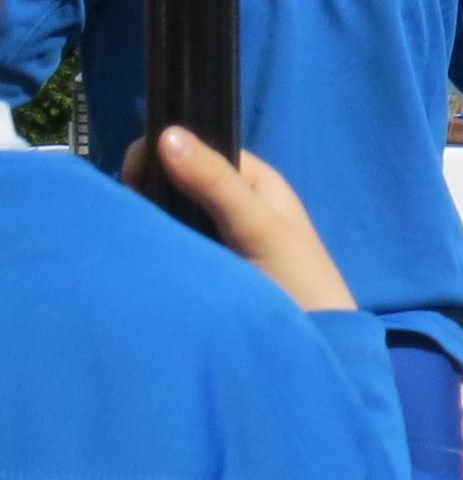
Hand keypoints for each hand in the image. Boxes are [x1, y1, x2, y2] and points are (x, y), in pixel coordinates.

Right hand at [124, 127, 356, 312]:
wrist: (311, 346)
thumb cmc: (299, 280)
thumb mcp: (260, 226)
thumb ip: (217, 183)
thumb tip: (167, 134)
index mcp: (255, 183)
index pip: (201, 148)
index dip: (165, 153)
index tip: (134, 176)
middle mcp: (234, 203)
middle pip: (179, 180)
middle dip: (151, 188)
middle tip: (134, 212)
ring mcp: (216, 236)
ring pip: (170, 213)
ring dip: (150, 218)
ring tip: (134, 234)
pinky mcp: (203, 267)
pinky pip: (171, 245)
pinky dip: (155, 245)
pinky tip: (140, 254)